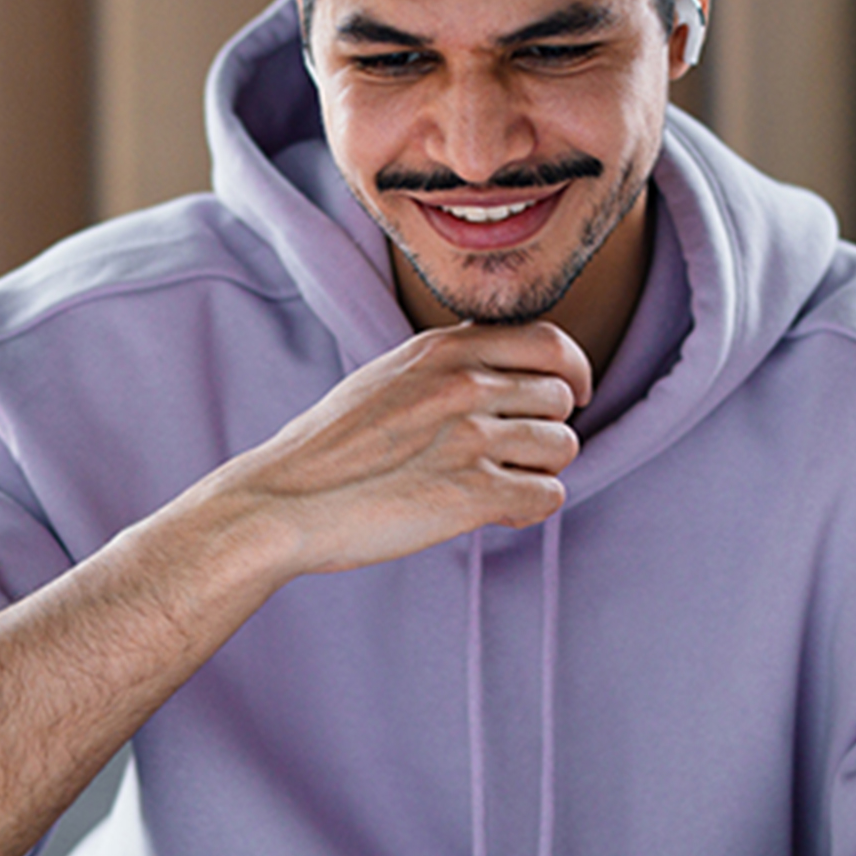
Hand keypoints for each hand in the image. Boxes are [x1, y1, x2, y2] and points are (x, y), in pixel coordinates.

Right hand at [197, 321, 593, 577]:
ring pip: (563, 447)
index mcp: (443, 349)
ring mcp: (470, 438)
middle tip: (516, 455)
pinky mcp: (472, 494)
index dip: (571, 371)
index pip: (549, 342)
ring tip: (500, 485)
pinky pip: (548, 496)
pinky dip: (530, 508)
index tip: (571, 395)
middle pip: (560, 399)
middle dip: (547, 429)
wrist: (285, 500)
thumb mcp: (388, 375)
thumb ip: (447, 364)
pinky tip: (498, 513)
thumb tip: (499, 367)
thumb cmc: (330, 447)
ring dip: (540, 470)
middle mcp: (464, 385)